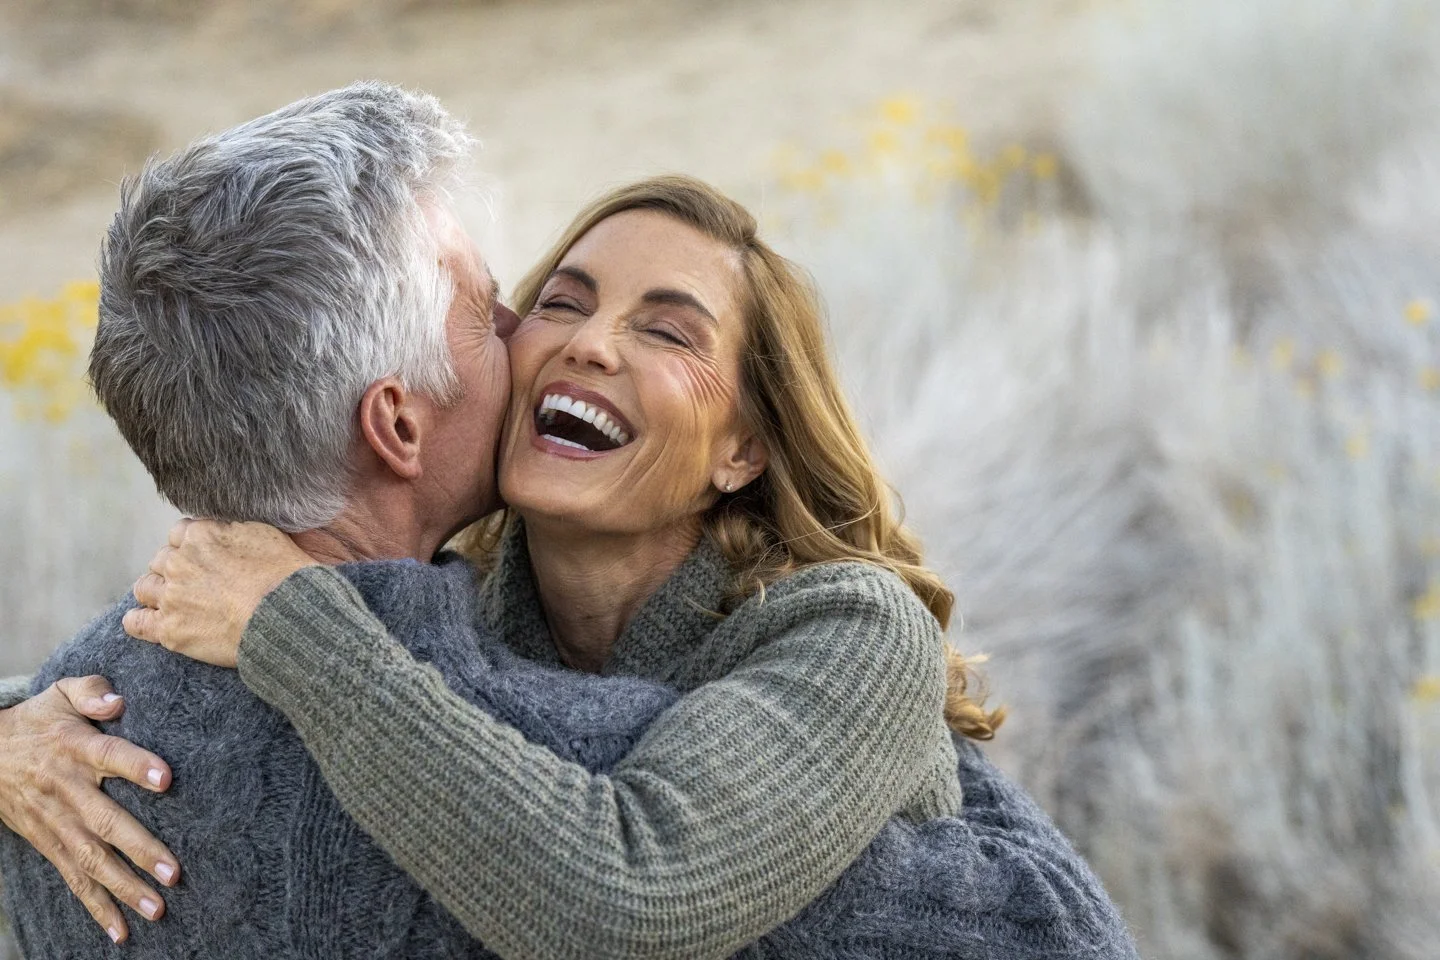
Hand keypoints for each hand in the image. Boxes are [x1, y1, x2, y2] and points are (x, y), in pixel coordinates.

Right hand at [0, 676, 178, 943]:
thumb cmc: (40, 721)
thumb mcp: (61, 694)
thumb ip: (92, 692)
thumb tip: (117, 702)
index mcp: (75, 749)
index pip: (109, 755)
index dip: (136, 766)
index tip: (166, 778)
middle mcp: (67, 790)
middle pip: (105, 822)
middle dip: (140, 849)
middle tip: (174, 872)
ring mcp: (56, 822)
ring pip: (91, 860)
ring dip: (124, 887)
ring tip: (157, 909)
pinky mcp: (49, 845)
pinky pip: (73, 879)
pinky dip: (96, 906)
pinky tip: (121, 930)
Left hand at [123, 519, 316, 668]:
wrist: (285, 615)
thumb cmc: (283, 575)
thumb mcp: (263, 533)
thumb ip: (230, 528)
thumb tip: (218, 529)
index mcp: (199, 535)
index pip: (180, 533)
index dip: (190, 546)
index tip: (202, 558)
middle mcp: (178, 562)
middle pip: (160, 559)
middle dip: (173, 569)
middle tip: (192, 582)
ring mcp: (171, 596)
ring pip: (144, 587)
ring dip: (155, 591)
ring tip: (170, 601)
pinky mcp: (169, 629)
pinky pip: (136, 622)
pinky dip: (138, 620)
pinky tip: (146, 621)